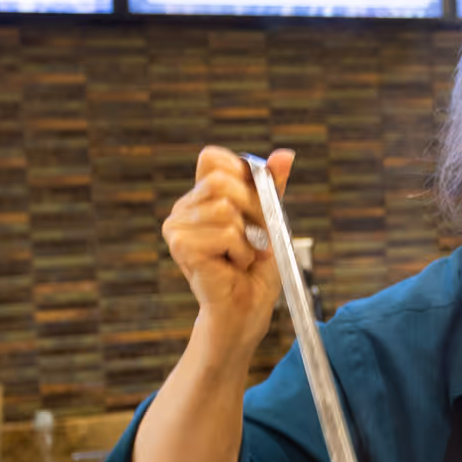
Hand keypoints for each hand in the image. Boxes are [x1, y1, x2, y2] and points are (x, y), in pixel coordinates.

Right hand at [162, 146, 294, 352]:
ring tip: (241, 255)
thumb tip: (285, 154)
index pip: (213, 157)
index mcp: (200, 195)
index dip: (241, 175)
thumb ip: (273, 185)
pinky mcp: (180, 244)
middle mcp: (183, 206)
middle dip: (253, 209)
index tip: (256, 204)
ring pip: (226, 208)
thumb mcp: (271, 218)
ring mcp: (176, 225)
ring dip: (248, 236)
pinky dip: (242, 252)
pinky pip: (227, 233)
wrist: (248, 307)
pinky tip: (233, 265)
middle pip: (222, 180)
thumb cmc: (258, 267)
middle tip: (255, 237)